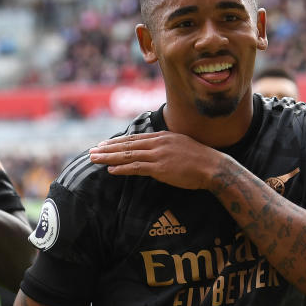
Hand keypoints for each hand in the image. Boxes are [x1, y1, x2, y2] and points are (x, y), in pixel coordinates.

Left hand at [88, 131, 223, 190]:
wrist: (213, 166)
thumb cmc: (199, 159)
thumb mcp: (180, 145)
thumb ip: (165, 145)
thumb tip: (153, 151)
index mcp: (162, 136)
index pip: (134, 138)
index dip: (117, 141)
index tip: (104, 144)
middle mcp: (158, 143)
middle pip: (127, 144)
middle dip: (108, 148)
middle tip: (92, 151)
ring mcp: (158, 155)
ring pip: (128, 154)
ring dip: (109, 157)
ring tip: (95, 159)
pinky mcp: (160, 168)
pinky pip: (136, 167)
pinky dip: (122, 168)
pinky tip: (111, 170)